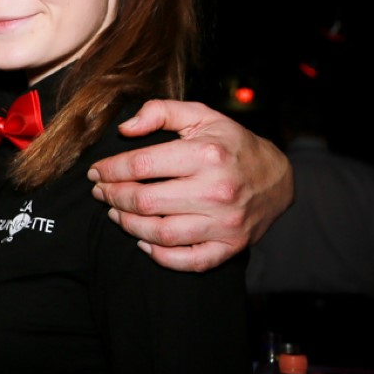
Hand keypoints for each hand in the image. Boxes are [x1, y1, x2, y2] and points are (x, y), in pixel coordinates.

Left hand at [88, 99, 292, 271]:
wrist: (277, 178)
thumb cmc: (231, 144)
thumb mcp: (201, 116)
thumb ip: (160, 112)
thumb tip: (124, 129)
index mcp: (207, 155)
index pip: (142, 164)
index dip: (111, 169)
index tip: (97, 171)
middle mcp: (217, 191)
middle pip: (145, 201)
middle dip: (113, 196)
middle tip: (101, 192)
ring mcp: (225, 223)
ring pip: (160, 233)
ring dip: (128, 225)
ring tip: (115, 212)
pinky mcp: (230, 247)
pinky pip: (187, 261)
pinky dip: (160, 256)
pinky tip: (143, 242)